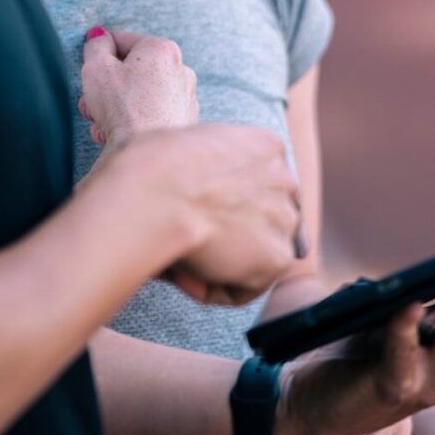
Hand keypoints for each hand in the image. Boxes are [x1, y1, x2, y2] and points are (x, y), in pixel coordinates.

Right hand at [79, 28, 197, 148]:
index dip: (100, 54)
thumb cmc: (122, 107)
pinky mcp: (184, 123)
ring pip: (141, 95)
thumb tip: (99, 36)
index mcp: (162, 48)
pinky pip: (152, 114)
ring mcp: (186, 98)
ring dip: (117, 107)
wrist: (149, 155)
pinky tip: (118, 136)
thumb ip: (95, 46)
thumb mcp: (96, 68)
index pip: (123, 40)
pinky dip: (135, 121)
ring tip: (101, 125)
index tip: (88, 70)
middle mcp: (181, 69)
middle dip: (107, 87)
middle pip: (133, 71)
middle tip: (91, 104)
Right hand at [110, 123, 302, 304]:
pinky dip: (211, 289)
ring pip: (253, 255)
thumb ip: (203, 164)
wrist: (156, 190)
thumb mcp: (183, 145)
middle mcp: (285, 179)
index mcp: (264, 146)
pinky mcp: (278, 257)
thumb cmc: (149, 164)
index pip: (261, 184)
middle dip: (230, 237)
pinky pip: (244, 287)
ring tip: (177, 258)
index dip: (229, 208)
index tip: (197, 217)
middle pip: (265, 219)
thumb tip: (188, 189)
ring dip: (218, 265)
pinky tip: (183, 274)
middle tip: (187, 243)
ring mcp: (286, 219)